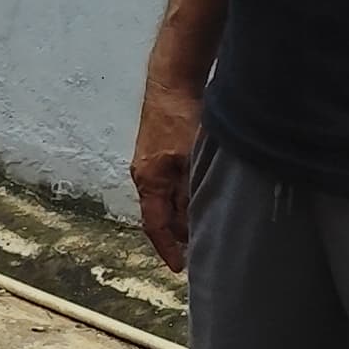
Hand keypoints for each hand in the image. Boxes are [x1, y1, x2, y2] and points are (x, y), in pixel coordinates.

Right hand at [130, 74, 204, 273]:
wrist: (172, 81)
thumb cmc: (180, 118)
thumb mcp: (190, 161)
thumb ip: (190, 193)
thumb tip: (192, 224)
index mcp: (148, 181)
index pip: (154, 225)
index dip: (167, 249)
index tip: (180, 267)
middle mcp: (144, 175)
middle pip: (160, 214)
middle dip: (177, 234)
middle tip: (199, 249)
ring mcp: (151, 162)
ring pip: (167, 199)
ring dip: (183, 213)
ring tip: (204, 224)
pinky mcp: (160, 150)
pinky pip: (171, 184)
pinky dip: (184, 196)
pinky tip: (201, 195)